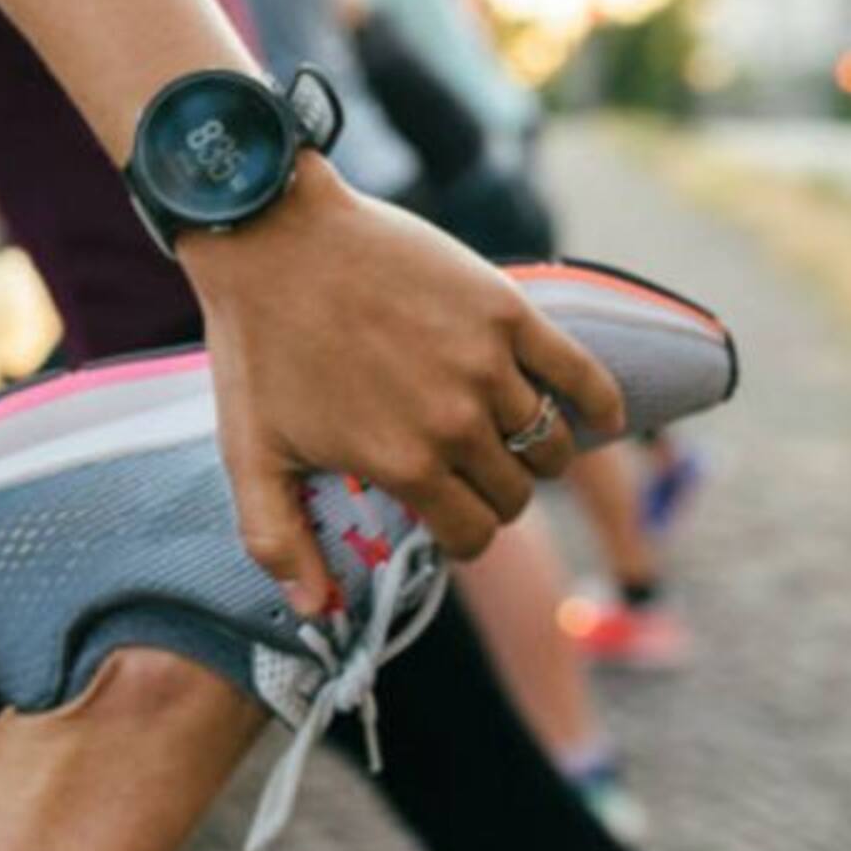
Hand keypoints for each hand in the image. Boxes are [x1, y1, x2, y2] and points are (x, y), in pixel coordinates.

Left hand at [181, 153, 623, 615]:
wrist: (274, 237)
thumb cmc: (257, 345)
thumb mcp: (249, 453)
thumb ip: (278, 541)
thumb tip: (317, 612)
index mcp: (404, 464)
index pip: (472, 534)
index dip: (460, 535)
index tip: (445, 518)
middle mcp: (457, 422)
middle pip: (514, 493)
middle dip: (494, 496)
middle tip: (467, 476)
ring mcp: (488, 364)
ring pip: (550, 443)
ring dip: (537, 455)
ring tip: (510, 441)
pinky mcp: (506, 310)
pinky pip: (581, 374)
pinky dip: (600, 404)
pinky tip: (600, 416)